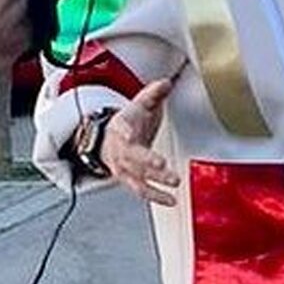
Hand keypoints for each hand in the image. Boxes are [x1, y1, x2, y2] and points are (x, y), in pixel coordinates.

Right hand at [101, 78, 179, 206]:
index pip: (121, 129)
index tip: (128, 133)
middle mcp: (120, 151)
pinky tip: (171, 200)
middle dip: (147, 161)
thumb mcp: (140, 104)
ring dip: (155, 183)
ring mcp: (124, 168)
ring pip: (137, 177)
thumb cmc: (129, 122)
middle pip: (132, 157)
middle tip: (162, 164)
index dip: (124, 131)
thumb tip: (167, 82)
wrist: (108, 141)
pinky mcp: (130, 180)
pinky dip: (156, 196)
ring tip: (174, 184)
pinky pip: (142, 191)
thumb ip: (154, 93)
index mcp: (121, 128)